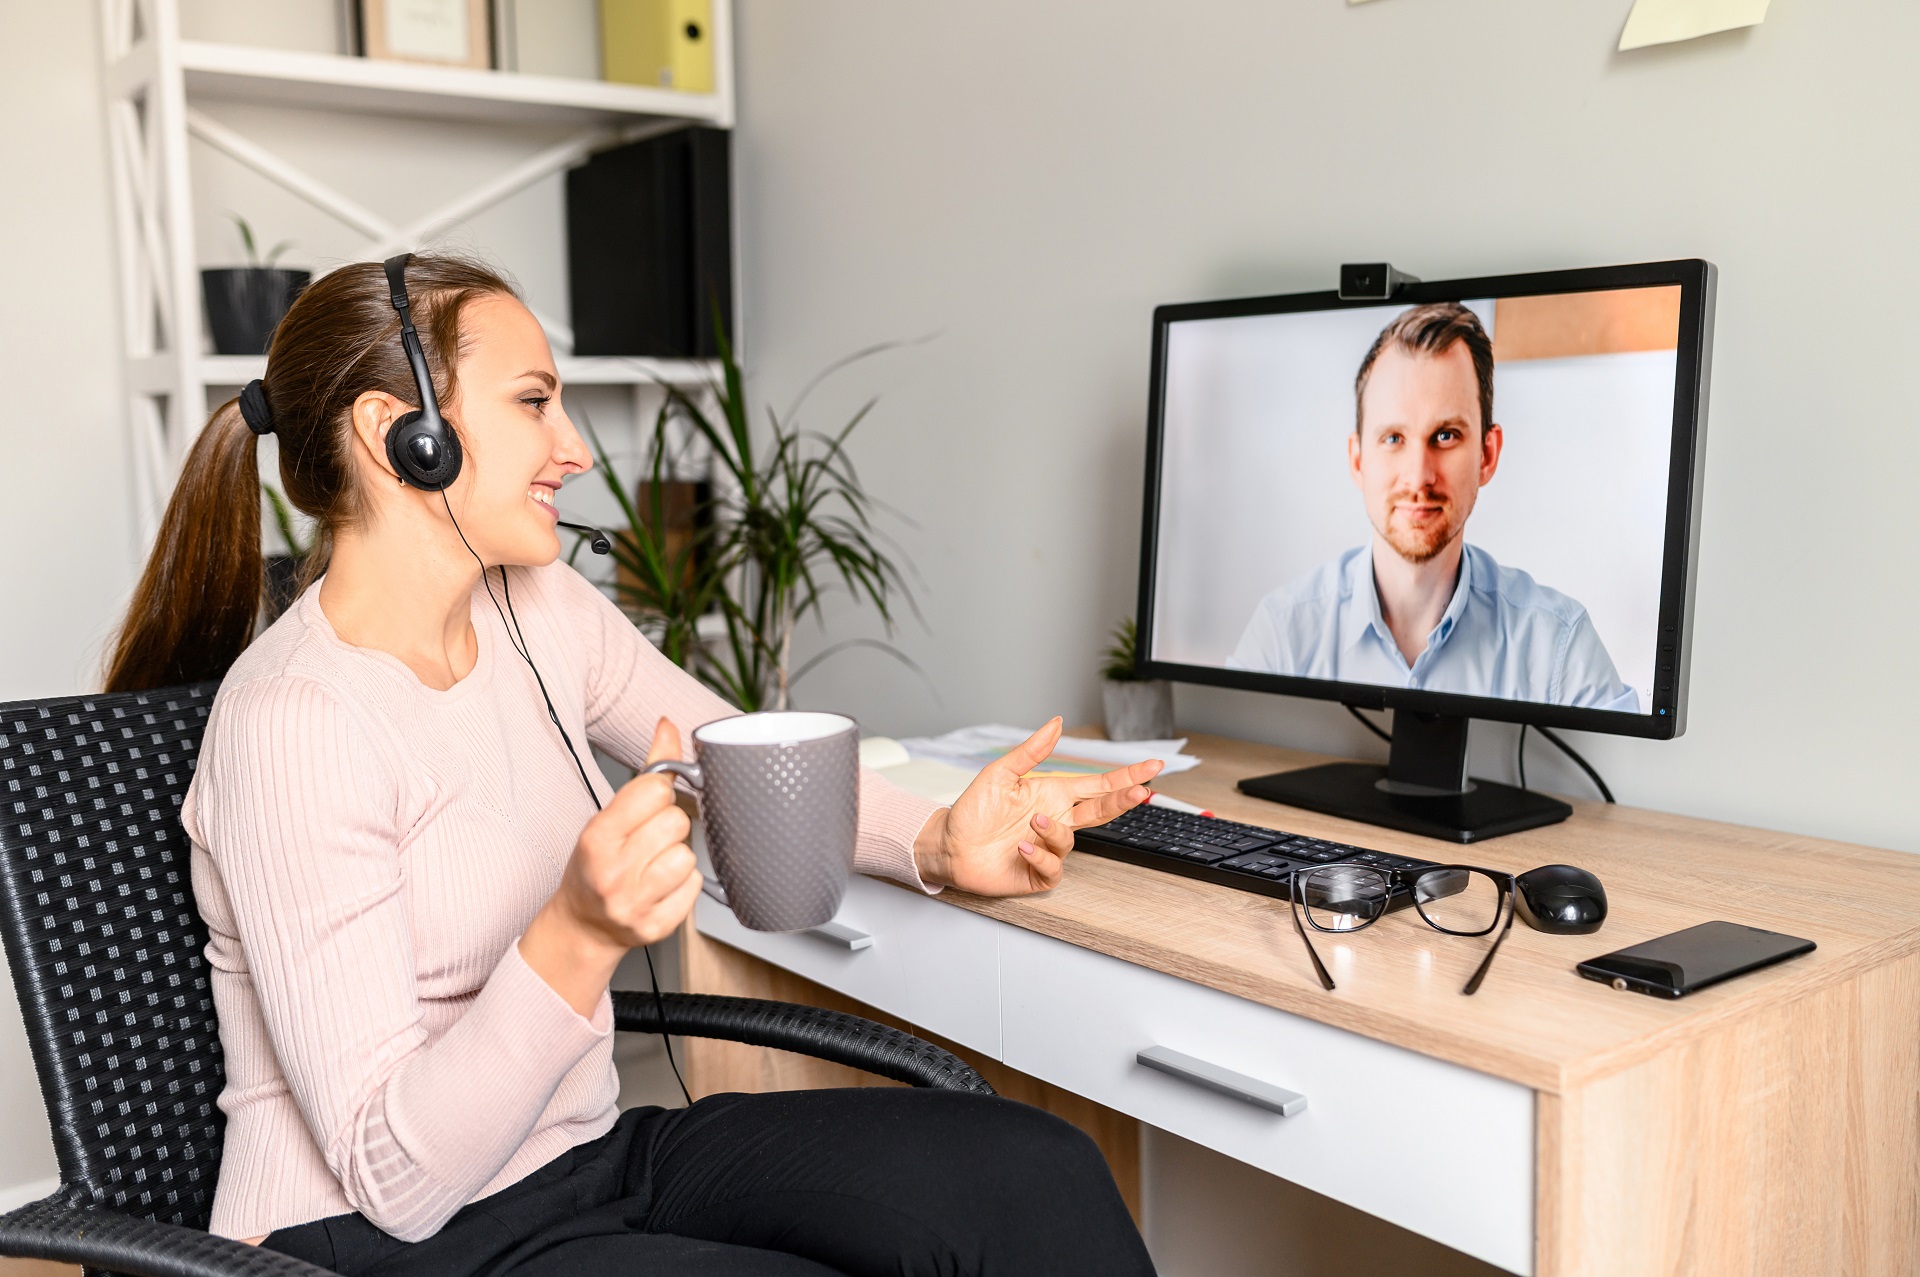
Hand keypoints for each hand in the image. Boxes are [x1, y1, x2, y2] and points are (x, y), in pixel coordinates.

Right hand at [520, 718, 703, 1014]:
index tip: (650, 805)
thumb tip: (668, 727)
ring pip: (688, 856)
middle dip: (670, 826)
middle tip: (650, 840)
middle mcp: (612, 872)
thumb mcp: (609, 815)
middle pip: (676, 823)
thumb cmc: (596, 865)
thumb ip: (646, 772)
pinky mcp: (657, 926)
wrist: (583, 925)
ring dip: (678, 856)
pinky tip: (661, 886)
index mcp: (597, 837)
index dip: (660, 794)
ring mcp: (634, 903)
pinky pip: (694, 886)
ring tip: (655, 864)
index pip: (654, 790)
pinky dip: (684, 884)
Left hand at [915, 717, 1161, 895]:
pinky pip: (1053, 867)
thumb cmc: (973, 810)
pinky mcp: (1038, 873)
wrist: (948, 845)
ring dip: (1054, 831)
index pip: (1098, 784)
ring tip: (1031, 824)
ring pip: (1071, 841)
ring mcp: (1049, 848)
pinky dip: (1039, 856)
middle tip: (1142, 791)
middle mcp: (1056, 820)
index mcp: (1053, 794)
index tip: (1153, 766)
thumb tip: (1056, 723)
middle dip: (1123, 800)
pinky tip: (1022, 848)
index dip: (1126, 776)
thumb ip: (1031, 751)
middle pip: (1101, 811)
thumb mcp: (1000, 773)